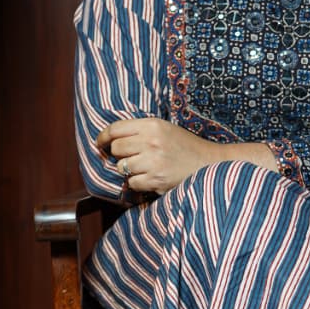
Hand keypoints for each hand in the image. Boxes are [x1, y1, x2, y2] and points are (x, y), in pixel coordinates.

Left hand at [97, 117, 280, 194]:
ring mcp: (153, 161)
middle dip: (118, 155)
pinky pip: (132, 183)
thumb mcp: (164, 129)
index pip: (116, 128)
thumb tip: (110, 140)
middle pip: (116, 148)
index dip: (103, 137)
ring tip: (143, 168)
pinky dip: (138, 183)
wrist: (209, 164)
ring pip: (122, 167)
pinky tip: (151, 178)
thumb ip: (140, 131)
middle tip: (129, 157)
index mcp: (152, 125)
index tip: (100, 143)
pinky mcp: (156, 180)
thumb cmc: (185, 146)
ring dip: (129, 170)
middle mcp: (151, 141)